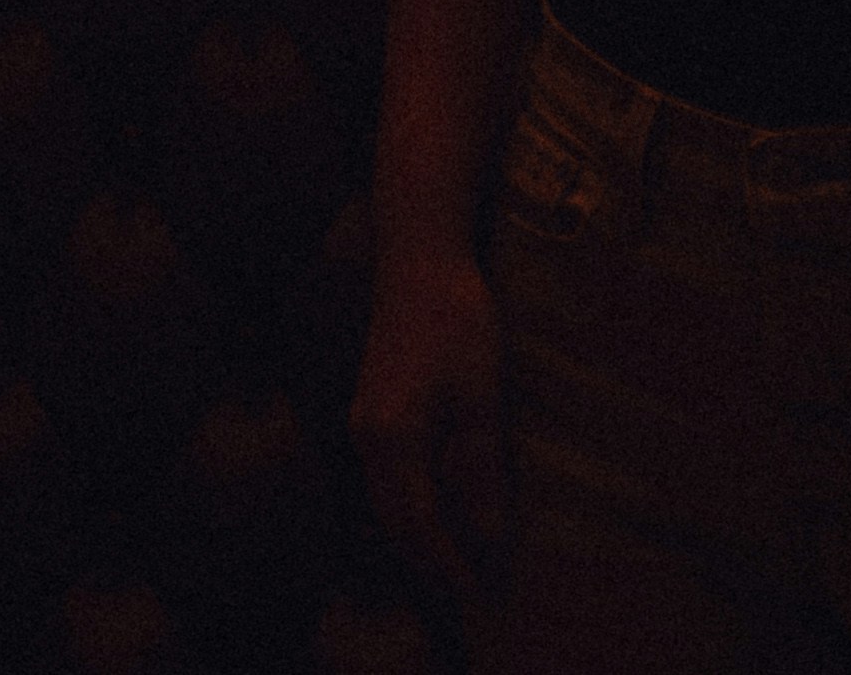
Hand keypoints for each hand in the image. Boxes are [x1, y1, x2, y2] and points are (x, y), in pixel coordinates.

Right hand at [351, 240, 504, 598]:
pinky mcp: (370, 408)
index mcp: (393, 438)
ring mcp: (363, 421)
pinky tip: (438, 506)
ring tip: (457, 557)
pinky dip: (409, 503)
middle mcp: (366, 436)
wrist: (419, 259)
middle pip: (393, 519)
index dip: (447, 561)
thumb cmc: (456, 320)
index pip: (419, 522)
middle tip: (469, 587)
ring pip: (385, 499)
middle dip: (429, 557)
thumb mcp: (480, 398)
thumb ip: (480, 471)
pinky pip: (385, 475)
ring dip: (417, 533)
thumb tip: (488, 536)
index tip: (478, 591)